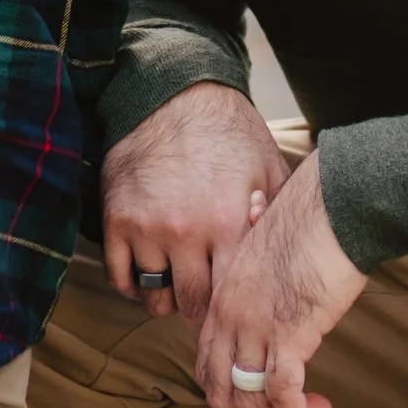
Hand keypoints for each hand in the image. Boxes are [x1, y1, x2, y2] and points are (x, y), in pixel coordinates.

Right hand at [103, 82, 289, 325]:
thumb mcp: (269, 169)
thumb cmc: (229, 133)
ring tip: (181, 288)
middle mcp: (186, 231)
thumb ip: (277, 218)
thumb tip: (291, 260)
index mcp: (230, 221)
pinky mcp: (116, 220)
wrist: (173, 94)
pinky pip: (121, 279)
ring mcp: (147, 227)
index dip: (236, 310)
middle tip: (209, 307)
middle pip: (192, 305)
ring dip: (168, 300)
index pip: (233, 296)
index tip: (238, 311)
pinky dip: (136, 286)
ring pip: (155, 298)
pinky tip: (151, 276)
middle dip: (204, 312)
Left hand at [196, 150, 366, 407]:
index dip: (232, 392)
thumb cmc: (312, 213)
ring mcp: (256, 326)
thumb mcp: (267, 231)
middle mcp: (231, 315)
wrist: (335, 205)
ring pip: (248, 400)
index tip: (267, 395)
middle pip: (220, 391)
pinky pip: (282, 395)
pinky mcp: (290, 335)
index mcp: (224, 294)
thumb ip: (256, 239)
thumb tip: (256, 208)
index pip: (207, 364)